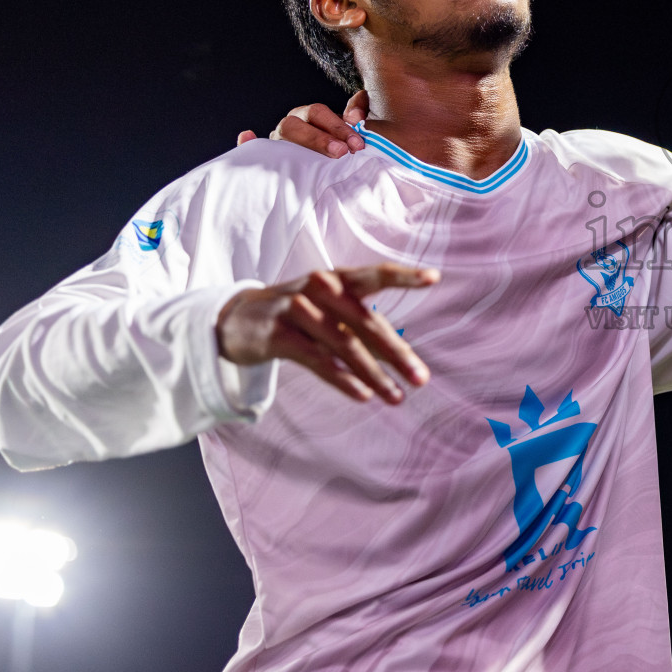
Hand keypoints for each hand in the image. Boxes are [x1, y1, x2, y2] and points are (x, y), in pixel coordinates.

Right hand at [216, 262, 438, 403]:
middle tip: (422, 378)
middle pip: (366, 322)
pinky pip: (316, 360)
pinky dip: (342, 378)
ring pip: (344, 345)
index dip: (404, 276)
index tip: (434, 278)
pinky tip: (363, 394)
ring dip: (374, 374)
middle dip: (397, 353)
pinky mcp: (277, 335)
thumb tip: (405, 358)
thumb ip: (364, 328)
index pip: (375, 275)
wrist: (237, 319)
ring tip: (397, 397)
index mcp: (338, 278)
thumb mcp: (331, 311)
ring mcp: (296, 309)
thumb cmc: (300, 314)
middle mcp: (319, 288)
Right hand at [236, 90, 371, 156]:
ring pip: (280, 135)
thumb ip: (354, 115)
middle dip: (321, 139)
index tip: (357, 143)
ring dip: (299, 144)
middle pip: (297, 124)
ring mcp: (276, 142)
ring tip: (317, 157)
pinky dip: (247, 142)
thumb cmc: (337, 148)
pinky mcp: (264, 157)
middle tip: (343, 152)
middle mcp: (290, 125)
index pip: (319, 113)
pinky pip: (250, 148)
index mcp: (309, 116)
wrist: (325, 168)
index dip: (338, 126)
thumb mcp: (347, 133)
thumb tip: (360, 99)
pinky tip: (246, 136)